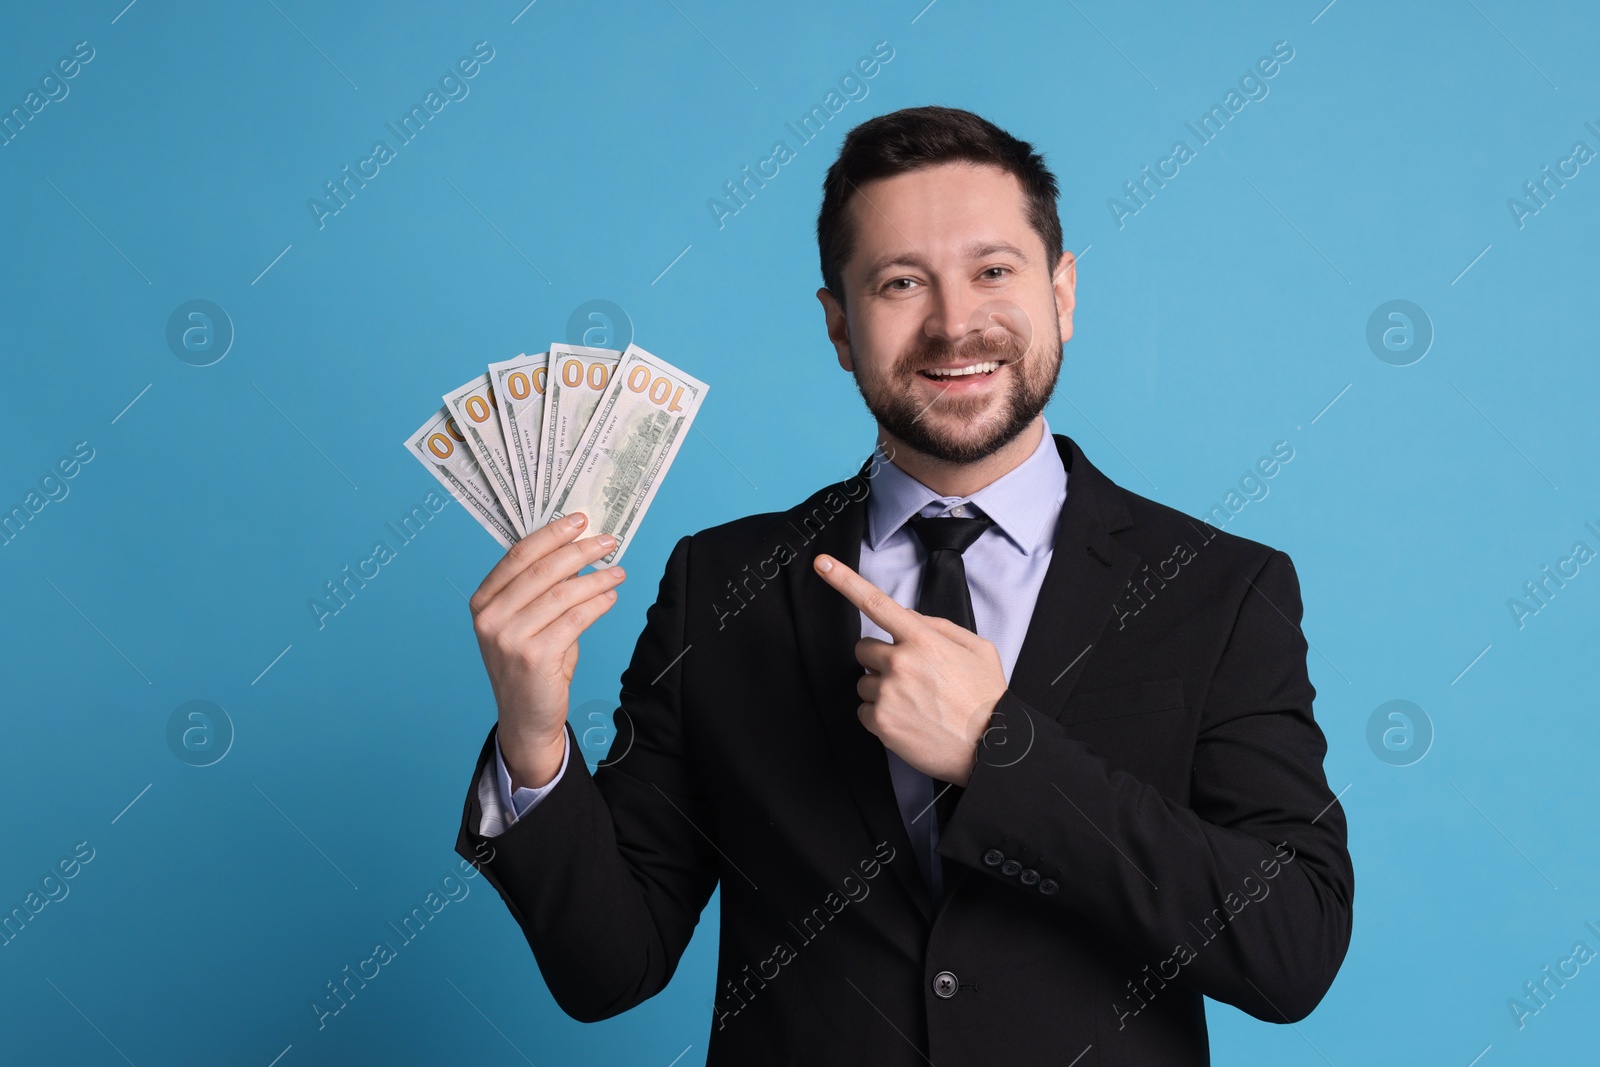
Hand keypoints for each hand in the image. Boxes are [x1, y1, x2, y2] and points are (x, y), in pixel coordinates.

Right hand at [469, 513, 625, 789]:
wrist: (526, 718)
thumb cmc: (532, 664)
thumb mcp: (527, 622)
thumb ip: (544, 589)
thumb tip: (580, 549)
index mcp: (483, 602)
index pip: (519, 555)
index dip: (552, 534)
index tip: (580, 521)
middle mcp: (489, 618)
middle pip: (543, 570)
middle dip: (580, 550)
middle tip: (607, 541)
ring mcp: (508, 639)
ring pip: (563, 594)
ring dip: (596, 578)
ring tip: (617, 571)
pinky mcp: (533, 658)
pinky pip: (575, 620)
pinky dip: (598, 604)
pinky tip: (611, 596)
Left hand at [813, 553, 1005, 784]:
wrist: (991, 748)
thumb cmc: (986, 698)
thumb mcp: (977, 648)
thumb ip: (939, 627)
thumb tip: (909, 618)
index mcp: (923, 640)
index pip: (876, 602)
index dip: (845, 579)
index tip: (822, 563)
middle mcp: (900, 662)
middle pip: (863, 648)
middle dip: (879, 658)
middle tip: (908, 676)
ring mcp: (887, 693)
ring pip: (863, 681)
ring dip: (881, 689)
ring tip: (915, 703)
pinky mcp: (880, 722)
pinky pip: (863, 710)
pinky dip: (880, 716)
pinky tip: (908, 721)